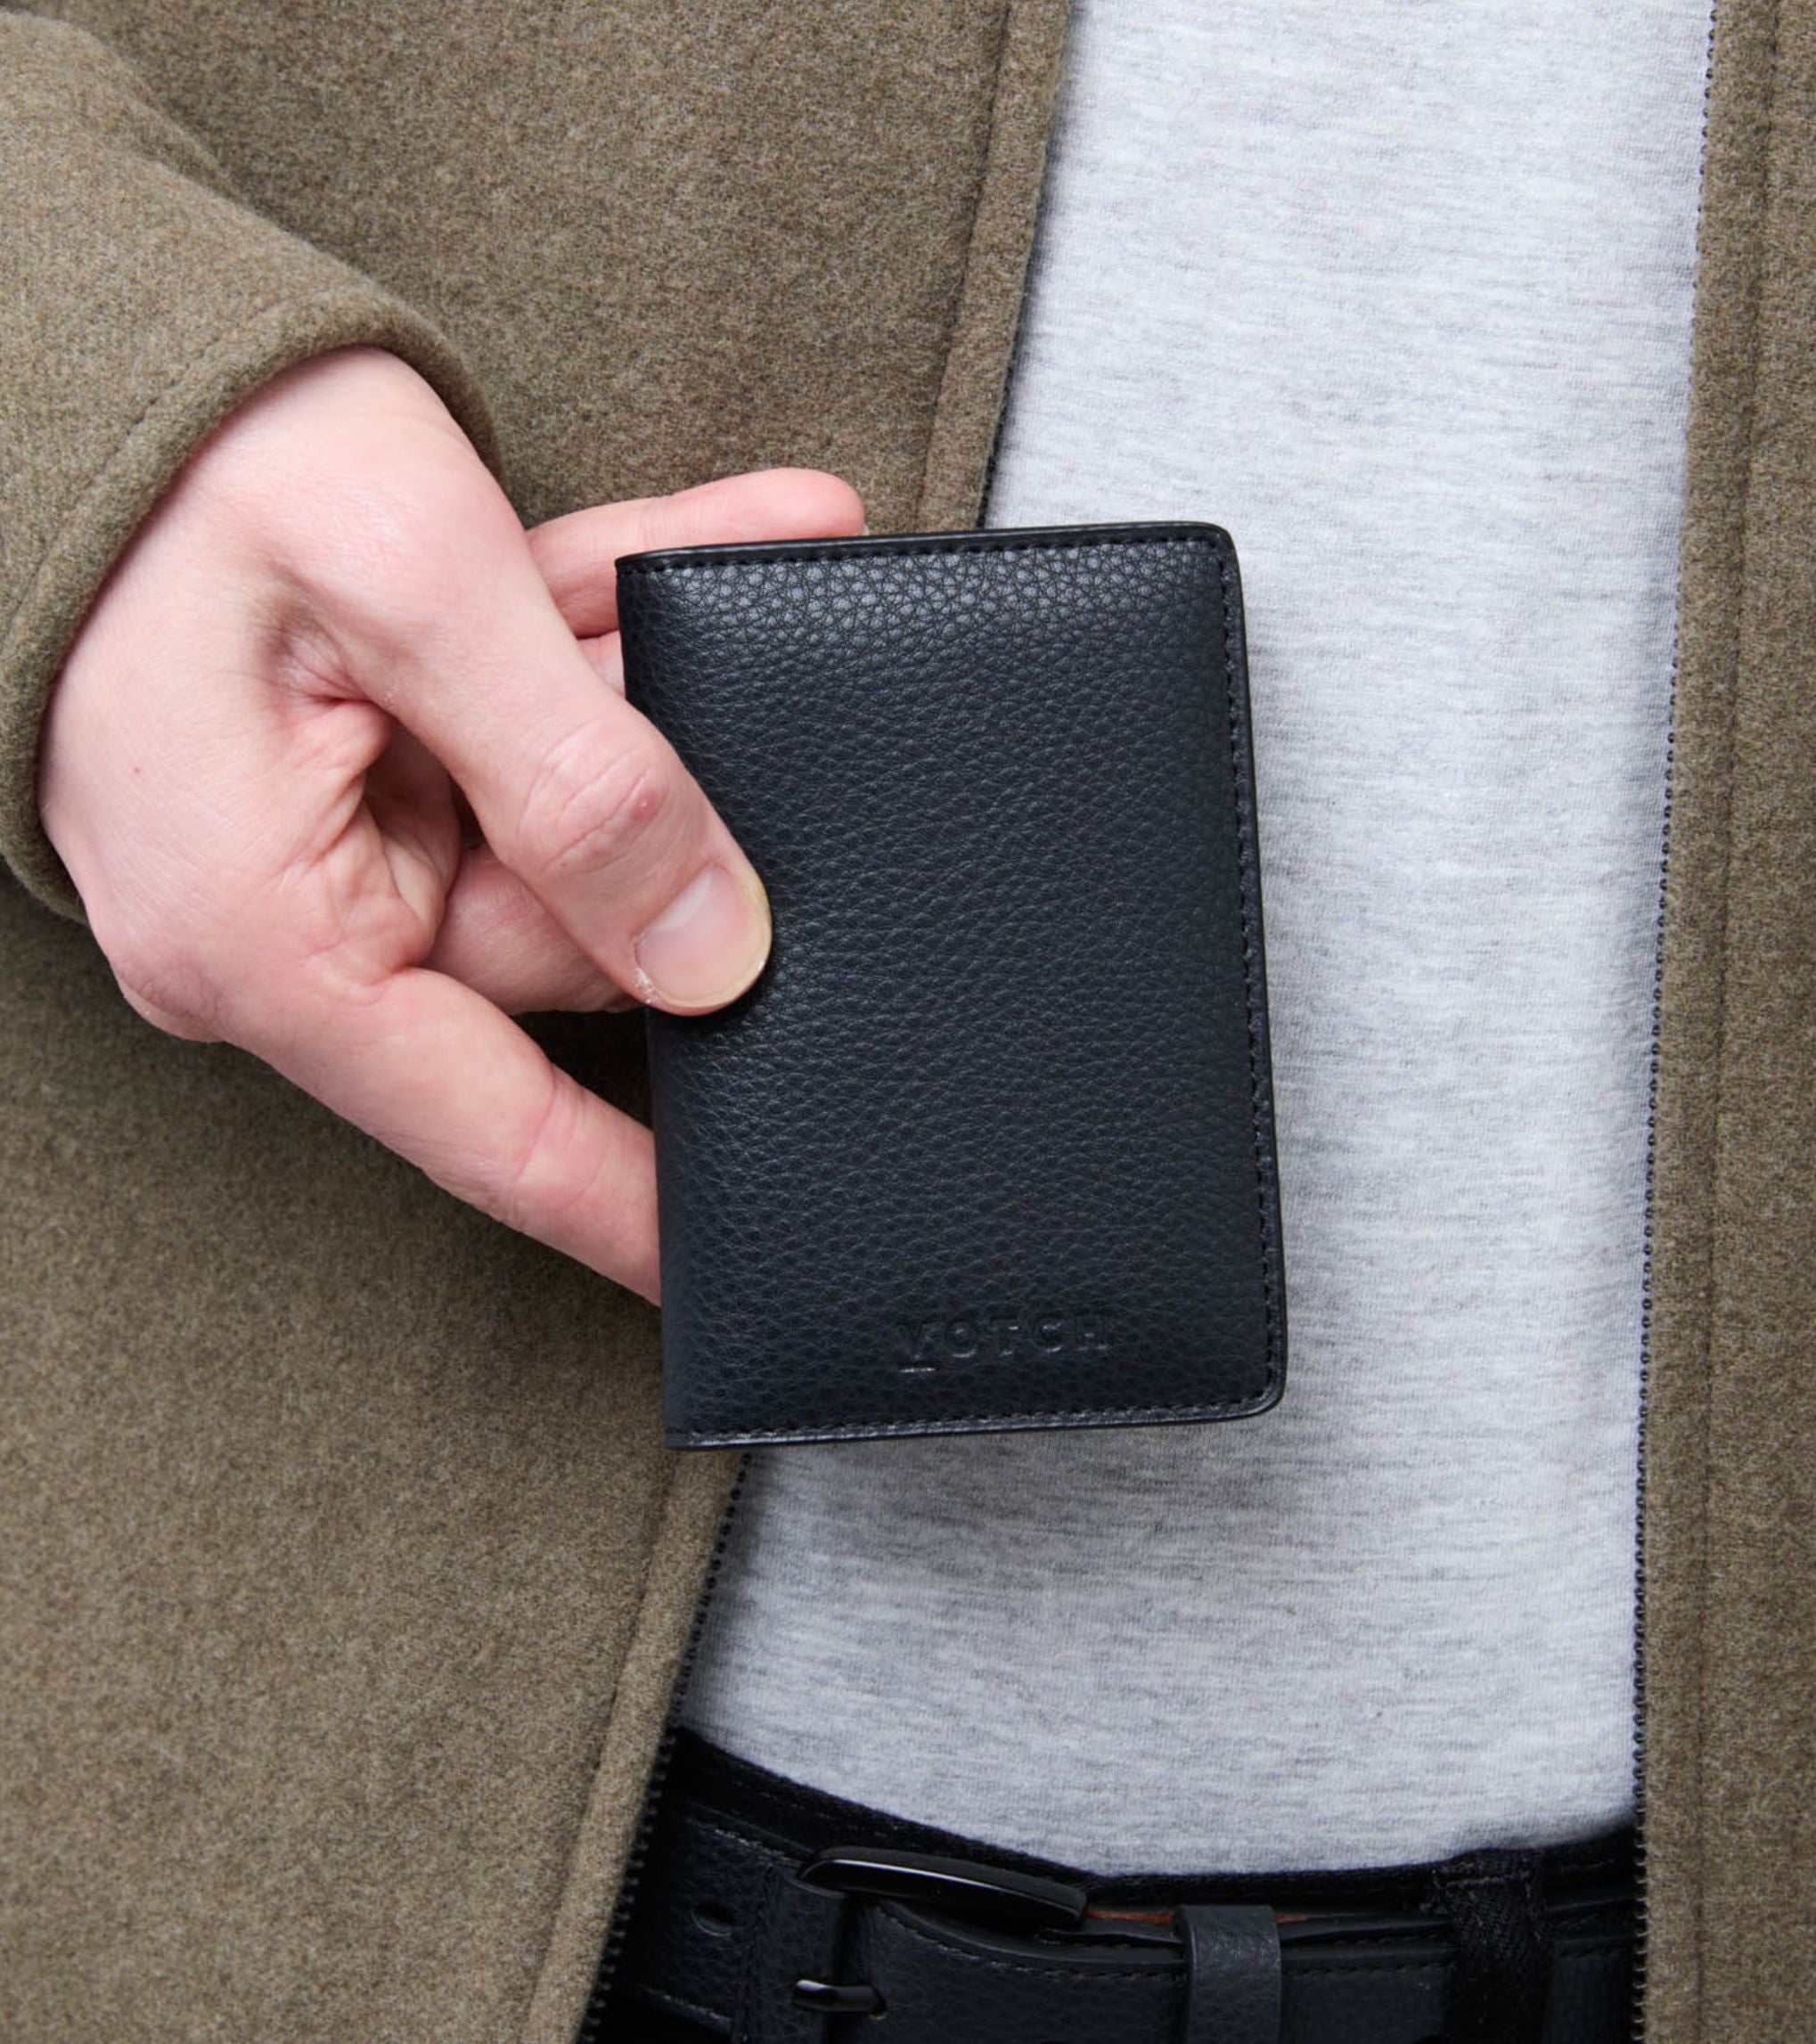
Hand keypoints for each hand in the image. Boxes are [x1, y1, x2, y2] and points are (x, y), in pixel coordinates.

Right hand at [40, 346, 863, 1298]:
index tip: (746, 1243)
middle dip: (682, 807)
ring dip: (658, 692)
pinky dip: (604, 650)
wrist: (65, 340)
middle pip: (565, 933)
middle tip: (795, 700)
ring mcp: (328, 845)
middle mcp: (296, 921)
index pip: (497, 1130)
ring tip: (772, 555)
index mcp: (275, 940)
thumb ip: (577, 777)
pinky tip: (715, 552)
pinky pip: (517, 735)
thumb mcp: (411, 589)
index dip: (636, 1197)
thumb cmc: (190, 453)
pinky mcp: (356, 769)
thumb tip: (713, 949)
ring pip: (559, 811)